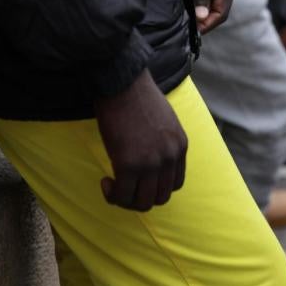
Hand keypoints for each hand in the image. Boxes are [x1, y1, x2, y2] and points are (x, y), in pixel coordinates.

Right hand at [95, 69, 187, 210]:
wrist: (122, 82)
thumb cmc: (136, 95)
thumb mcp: (164, 120)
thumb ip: (163, 141)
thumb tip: (150, 157)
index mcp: (180, 145)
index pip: (175, 183)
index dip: (154, 186)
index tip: (138, 178)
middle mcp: (170, 157)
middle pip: (160, 197)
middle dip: (140, 196)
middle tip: (123, 185)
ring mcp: (151, 163)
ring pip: (143, 203)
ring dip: (126, 200)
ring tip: (113, 185)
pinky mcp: (129, 164)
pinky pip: (122, 195)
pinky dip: (112, 195)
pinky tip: (105, 182)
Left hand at [177, 0, 237, 33]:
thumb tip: (201, 18)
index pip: (221, 13)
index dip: (207, 24)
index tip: (192, 32)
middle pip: (216, 11)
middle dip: (202, 21)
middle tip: (184, 29)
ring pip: (207, 4)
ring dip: (197, 12)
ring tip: (182, 21)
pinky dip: (193, 2)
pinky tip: (182, 7)